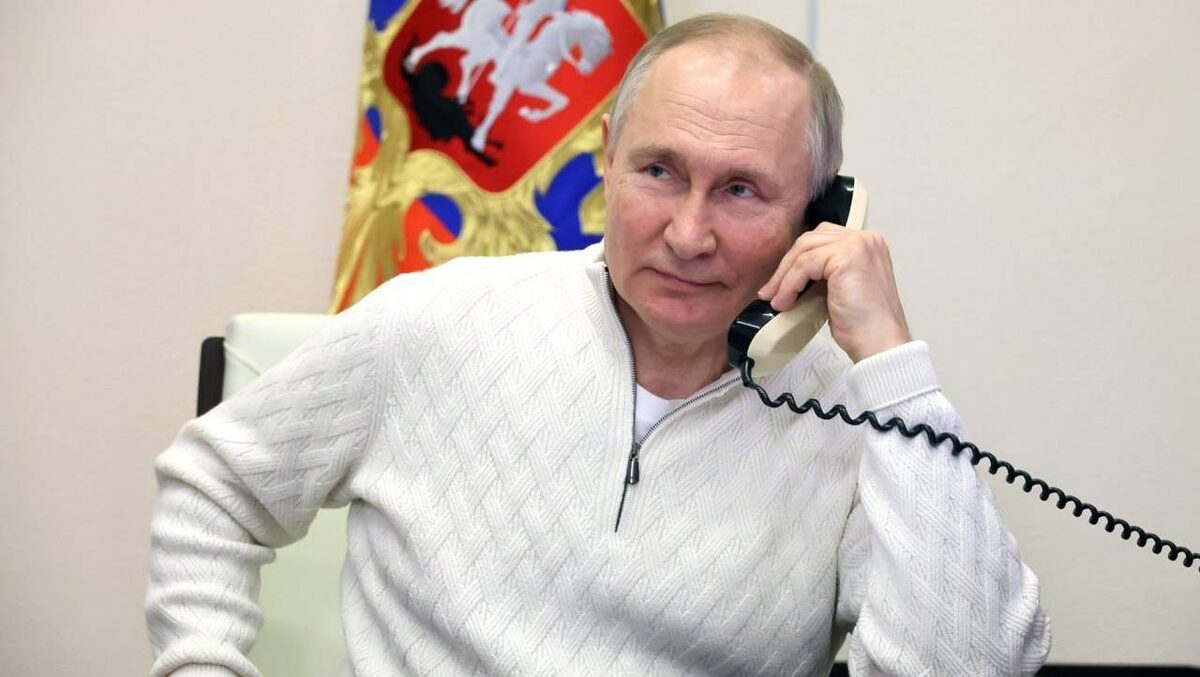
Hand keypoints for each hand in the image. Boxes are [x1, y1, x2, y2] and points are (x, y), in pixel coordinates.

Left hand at [757, 223, 911, 361]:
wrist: (879, 342)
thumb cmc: (864, 324)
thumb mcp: (842, 288)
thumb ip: (826, 273)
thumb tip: (792, 275)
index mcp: (867, 243)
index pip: (822, 238)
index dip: (797, 259)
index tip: (780, 282)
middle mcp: (865, 238)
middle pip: (811, 240)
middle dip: (787, 265)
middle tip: (770, 291)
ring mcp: (857, 245)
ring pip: (805, 251)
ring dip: (784, 277)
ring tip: (775, 300)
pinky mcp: (846, 257)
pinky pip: (805, 265)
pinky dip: (790, 284)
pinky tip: (784, 302)